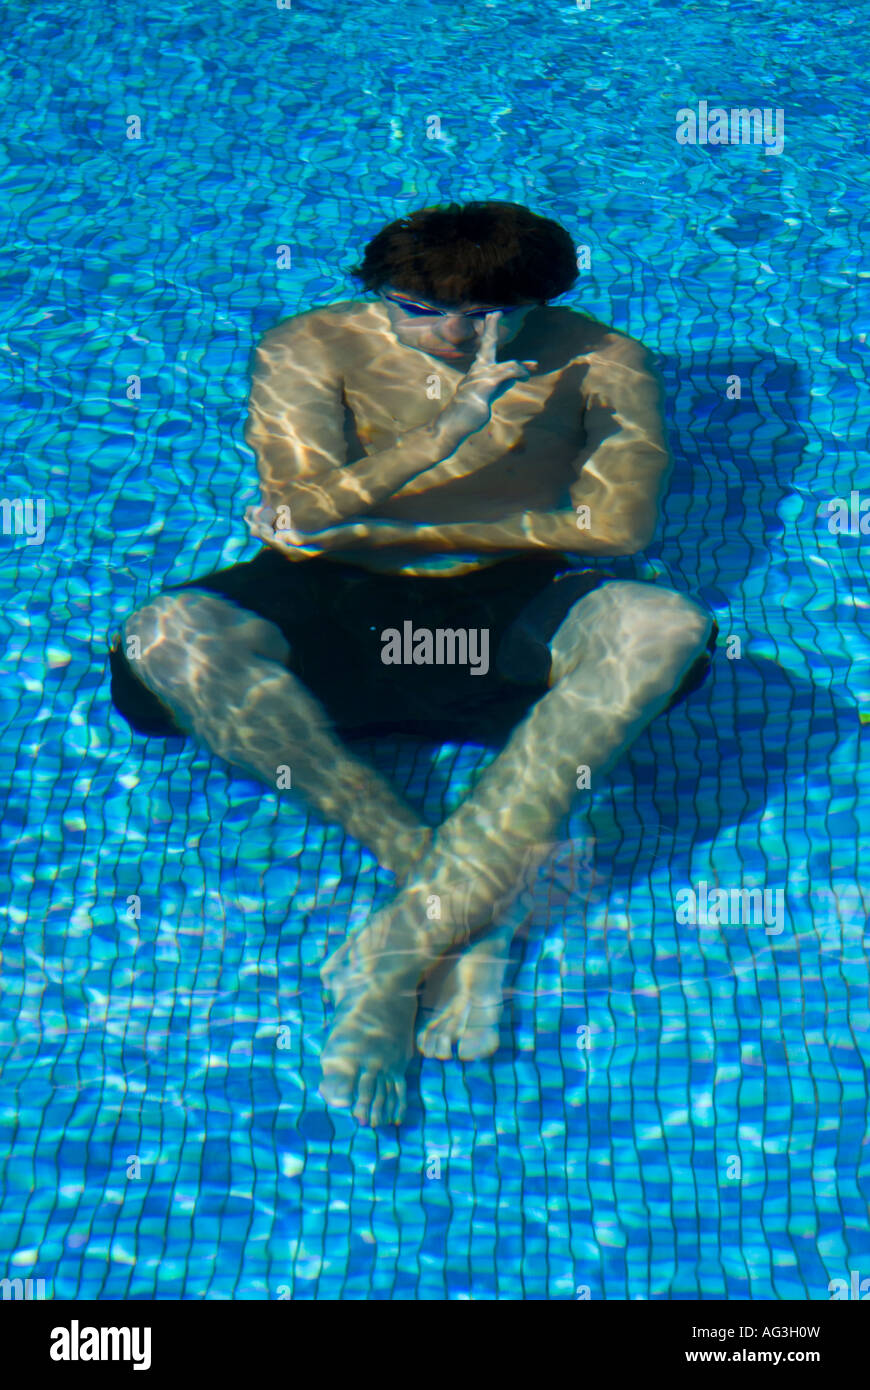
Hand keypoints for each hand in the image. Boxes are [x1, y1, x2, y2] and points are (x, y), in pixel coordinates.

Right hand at [435, 312, 536, 441]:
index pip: (484, 348)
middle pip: (487, 344)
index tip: (493, 316)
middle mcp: (477, 370)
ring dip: (522, 366)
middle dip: (491, 328)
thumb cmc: (470, 412)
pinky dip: (520, 372)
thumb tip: (515, 376)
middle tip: (495, 313)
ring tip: (533, 367)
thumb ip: (501, 383)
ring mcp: (481, 377)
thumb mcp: (488, 394)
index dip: (490, 331)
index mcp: (476, 370)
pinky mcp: (487, 385)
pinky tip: (526, 376)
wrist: (455, 422)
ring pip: (508, 364)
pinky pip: (509, 373)